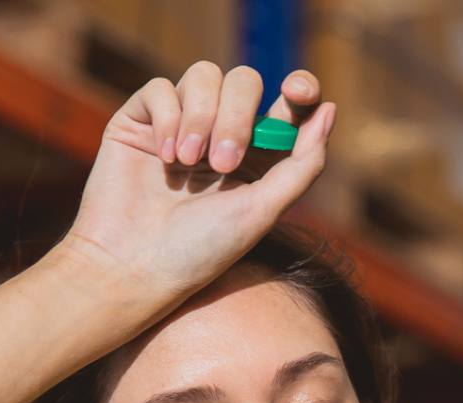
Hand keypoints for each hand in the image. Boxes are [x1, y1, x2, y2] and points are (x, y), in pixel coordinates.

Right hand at [60, 63, 334, 306]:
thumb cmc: (201, 249)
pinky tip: (163, 158)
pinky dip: (168, 117)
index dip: (301, 87)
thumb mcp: (264, 210)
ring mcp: (179, 124)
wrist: (133, 266)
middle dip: (238, 116)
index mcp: (257, 155)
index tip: (300, 92)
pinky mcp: (139, 120)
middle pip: (244, 83)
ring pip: (204, 76)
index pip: (287, 104)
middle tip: (223, 164)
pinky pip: (160, 87)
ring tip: (188, 163)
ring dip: (202, 117)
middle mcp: (219, 134)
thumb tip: (330, 111)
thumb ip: (302, 163)